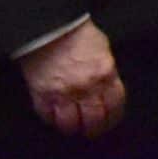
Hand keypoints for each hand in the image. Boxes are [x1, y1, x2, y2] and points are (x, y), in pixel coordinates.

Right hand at [20, 21, 124, 138]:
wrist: (50, 27)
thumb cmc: (80, 36)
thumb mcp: (103, 52)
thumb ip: (107, 74)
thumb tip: (107, 92)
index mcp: (106, 74)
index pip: (115, 105)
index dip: (113, 118)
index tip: (109, 122)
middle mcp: (87, 87)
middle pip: (94, 120)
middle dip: (94, 129)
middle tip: (91, 131)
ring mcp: (63, 93)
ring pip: (70, 124)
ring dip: (73, 128)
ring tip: (74, 127)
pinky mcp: (41, 95)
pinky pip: (48, 117)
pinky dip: (52, 120)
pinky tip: (56, 117)